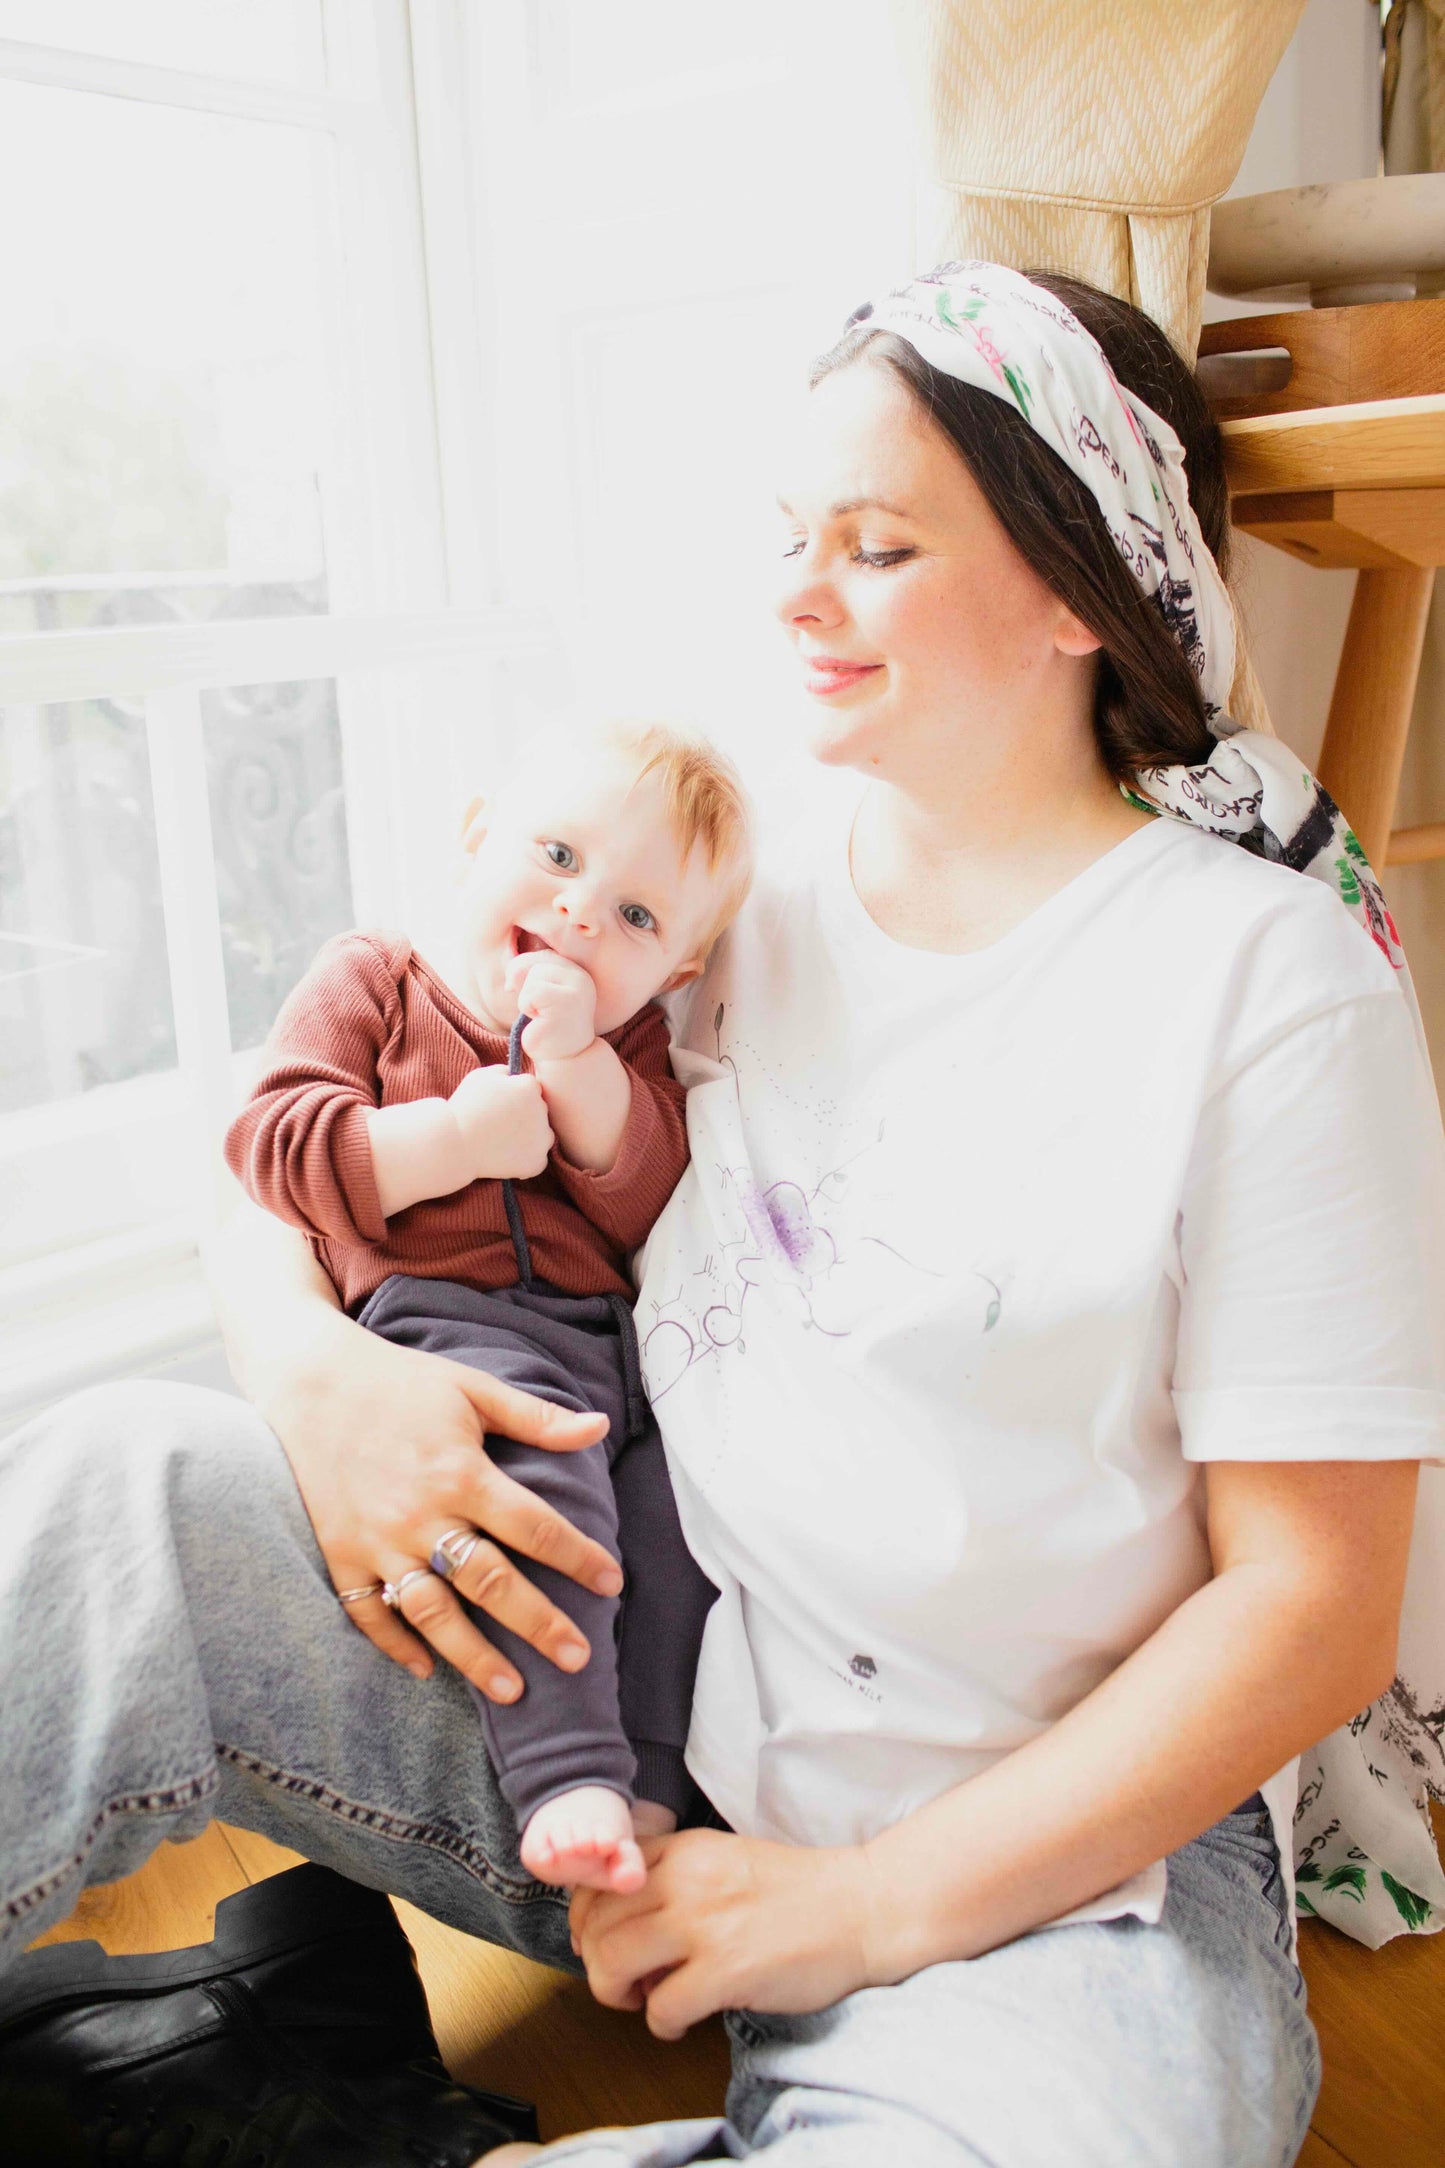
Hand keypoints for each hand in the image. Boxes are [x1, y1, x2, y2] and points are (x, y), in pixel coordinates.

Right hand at [266, 1310, 621, 1698]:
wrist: (310, 1380)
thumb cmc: (401, 1382)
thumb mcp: (472, 1388)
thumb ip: (536, 1417)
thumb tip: (601, 1426)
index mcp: (460, 1472)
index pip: (534, 1527)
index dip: (578, 1557)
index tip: (612, 1583)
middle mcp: (420, 1515)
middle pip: (490, 1581)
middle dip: (538, 1624)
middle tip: (578, 1659)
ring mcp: (377, 1541)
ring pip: (432, 1613)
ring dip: (473, 1656)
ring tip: (514, 1692)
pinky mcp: (340, 1553)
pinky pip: (368, 1612)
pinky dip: (394, 1645)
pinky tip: (425, 1670)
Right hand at [448, 1065, 551, 1178]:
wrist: (455, 1143)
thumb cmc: (465, 1108)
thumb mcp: (480, 1077)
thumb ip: (502, 1071)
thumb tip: (514, 1074)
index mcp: (528, 1086)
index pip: (531, 1089)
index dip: (515, 1097)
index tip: (501, 1106)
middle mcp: (541, 1110)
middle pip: (539, 1111)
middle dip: (525, 1116)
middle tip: (500, 1125)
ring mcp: (541, 1137)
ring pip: (543, 1135)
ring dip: (530, 1138)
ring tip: (504, 1142)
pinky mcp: (536, 1161)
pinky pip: (537, 1159)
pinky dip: (525, 1160)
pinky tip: (506, 1157)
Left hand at [507, 950, 596, 1062]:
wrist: (563, 1059)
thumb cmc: (547, 1024)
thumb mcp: (537, 989)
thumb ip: (525, 969)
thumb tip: (512, 977)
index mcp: (579, 973)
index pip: (543, 957)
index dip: (529, 977)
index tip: (541, 1002)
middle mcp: (582, 980)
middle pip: (536, 965)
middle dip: (528, 990)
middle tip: (542, 1012)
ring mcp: (575, 995)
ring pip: (532, 978)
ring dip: (527, 1001)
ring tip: (542, 1018)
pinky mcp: (563, 1009)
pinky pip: (531, 995)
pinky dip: (527, 1009)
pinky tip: (540, 1023)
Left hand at [569, 1829, 874, 2039]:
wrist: (859, 1907)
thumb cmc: (794, 1892)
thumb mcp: (722, 1861)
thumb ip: (671, 1880)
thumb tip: (619, 1928)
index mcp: (683, 1849)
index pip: (597, 1880)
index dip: (584, 1920)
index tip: (597, 1942)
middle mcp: (685, 1879)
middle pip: (595, 1925)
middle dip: (598, 1963)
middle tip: (624, 1981)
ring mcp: (704, 1924)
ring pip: (612, 1964)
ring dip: (618, 1994)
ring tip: (648, 1999)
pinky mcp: (726, 1970)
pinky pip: (660, 2008)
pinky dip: (662, 2024)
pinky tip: (684, 2021)